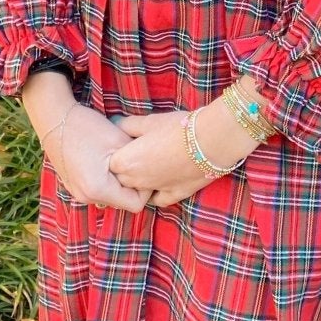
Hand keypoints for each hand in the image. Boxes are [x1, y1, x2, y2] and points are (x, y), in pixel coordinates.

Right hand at [39, 101, 152, 213]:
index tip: (144, 168)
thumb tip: (151, 173)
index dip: (144, 189)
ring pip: (111, 196)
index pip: (135, 205)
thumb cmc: (88, 127)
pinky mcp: (73, 186)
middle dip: (131, 185)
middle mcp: (87, 197)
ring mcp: (78, 193)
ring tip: (117, 159)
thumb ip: (138, 163)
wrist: (55, 118)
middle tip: (133, 162)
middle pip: (122, 202)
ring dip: (118, 182)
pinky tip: (104, 160)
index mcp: (99, 189)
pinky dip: (106, 180)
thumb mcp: (119, 142)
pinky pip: (98, 190)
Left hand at [107, 99, 263, 208]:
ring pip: (139, 191)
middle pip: (122, 179)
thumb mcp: (149, 121)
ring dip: (139, 182)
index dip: (117, 153)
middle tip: (136, 154)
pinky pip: (159, 199)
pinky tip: (159, 185)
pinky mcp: (174, 194)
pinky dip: (157, 193)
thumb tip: (115, 123)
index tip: (124, 145)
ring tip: (148, 166)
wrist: (210, 140)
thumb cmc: (177, 127)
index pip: (110, 164)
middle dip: (125, 169)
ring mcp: (155, 190)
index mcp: (126, 162)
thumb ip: (127, 125)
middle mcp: (136, 181)